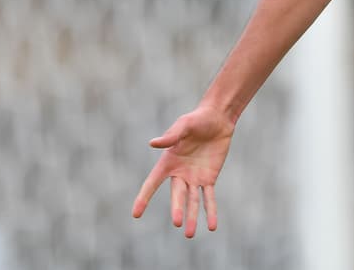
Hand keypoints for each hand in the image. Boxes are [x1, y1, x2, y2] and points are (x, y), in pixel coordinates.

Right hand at [132, 105, 234, 236]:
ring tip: (189, 234)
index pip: (153, 182)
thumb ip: (171, 136)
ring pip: (191, 201)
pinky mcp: (209, 178)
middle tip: (178, 223)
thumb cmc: (196, 119)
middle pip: (176, 195)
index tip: (136, 214)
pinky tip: (212, 226)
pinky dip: (210, 211)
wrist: (217, 119)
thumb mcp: (183, 125)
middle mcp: (179, 173)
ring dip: (191, 216)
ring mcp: (194, 178)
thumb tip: (153, 143)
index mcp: (168, 162)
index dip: (144, 197)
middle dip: (177, 209)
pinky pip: (208, 198)